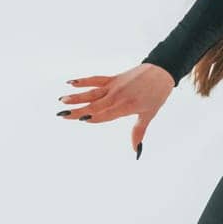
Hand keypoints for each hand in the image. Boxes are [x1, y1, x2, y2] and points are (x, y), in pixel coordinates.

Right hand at [57, 63, 175, 156]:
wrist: (161, 72)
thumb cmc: (156, 95)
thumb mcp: (149, 114)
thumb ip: (138, 132)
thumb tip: (136, 151)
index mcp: (125, 107)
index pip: (105, 115)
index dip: (94, 118)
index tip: (81, 120)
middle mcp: (116, 97)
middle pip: (94, 105)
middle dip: (77, 110)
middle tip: (61, 115)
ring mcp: (113, 86)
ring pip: (92, 93)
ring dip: (76, 96)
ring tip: (62, 100)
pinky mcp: (113, 79)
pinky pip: (96, 80)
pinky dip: (83, 81)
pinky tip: (71, 83)